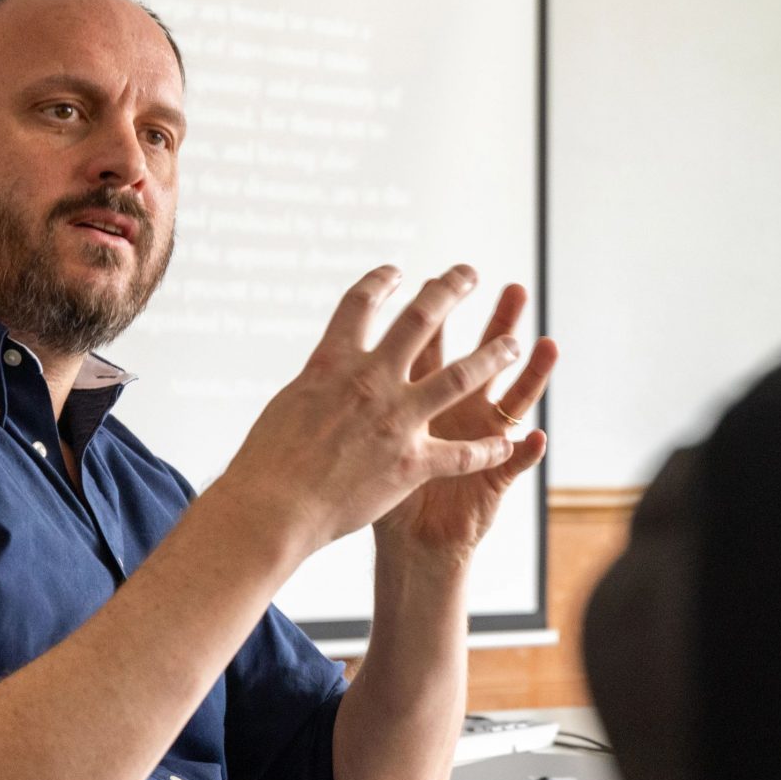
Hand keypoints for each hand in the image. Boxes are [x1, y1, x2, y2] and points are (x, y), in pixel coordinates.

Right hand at [214, 266, 525, 557]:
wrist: (273, 507)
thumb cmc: (268, 463)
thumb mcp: (289, 404)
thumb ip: (321, 384)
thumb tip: (327, 372)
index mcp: (332, 363)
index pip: (360, 304)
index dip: (380, 282)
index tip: (397, 272)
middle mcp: (370, 381)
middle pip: (420, 320)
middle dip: (449, 290)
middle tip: (468, 274)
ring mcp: (395, 420)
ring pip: (459, 376)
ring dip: (491, 356)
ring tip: (512, 343)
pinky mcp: (411, 463)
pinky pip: (462, 454)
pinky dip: (488, 450)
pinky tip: (509, 444)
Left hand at [373, 280, 554, 565]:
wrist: (407, 545)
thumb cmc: (372, 496)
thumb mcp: (358, 442)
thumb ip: (350, 404)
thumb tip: (320, 366)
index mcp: (422, 402)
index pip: (432, 351)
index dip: (434, 318)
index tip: (434, 278)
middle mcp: (458, 416)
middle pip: (479, 360)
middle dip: (497, 324)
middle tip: (515, 289)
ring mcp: (478, 445)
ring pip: (513, 403)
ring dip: (532, 374)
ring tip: (548, 345)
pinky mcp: (492, 482)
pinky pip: (511, 466)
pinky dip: (525, 453)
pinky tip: (537, 439)